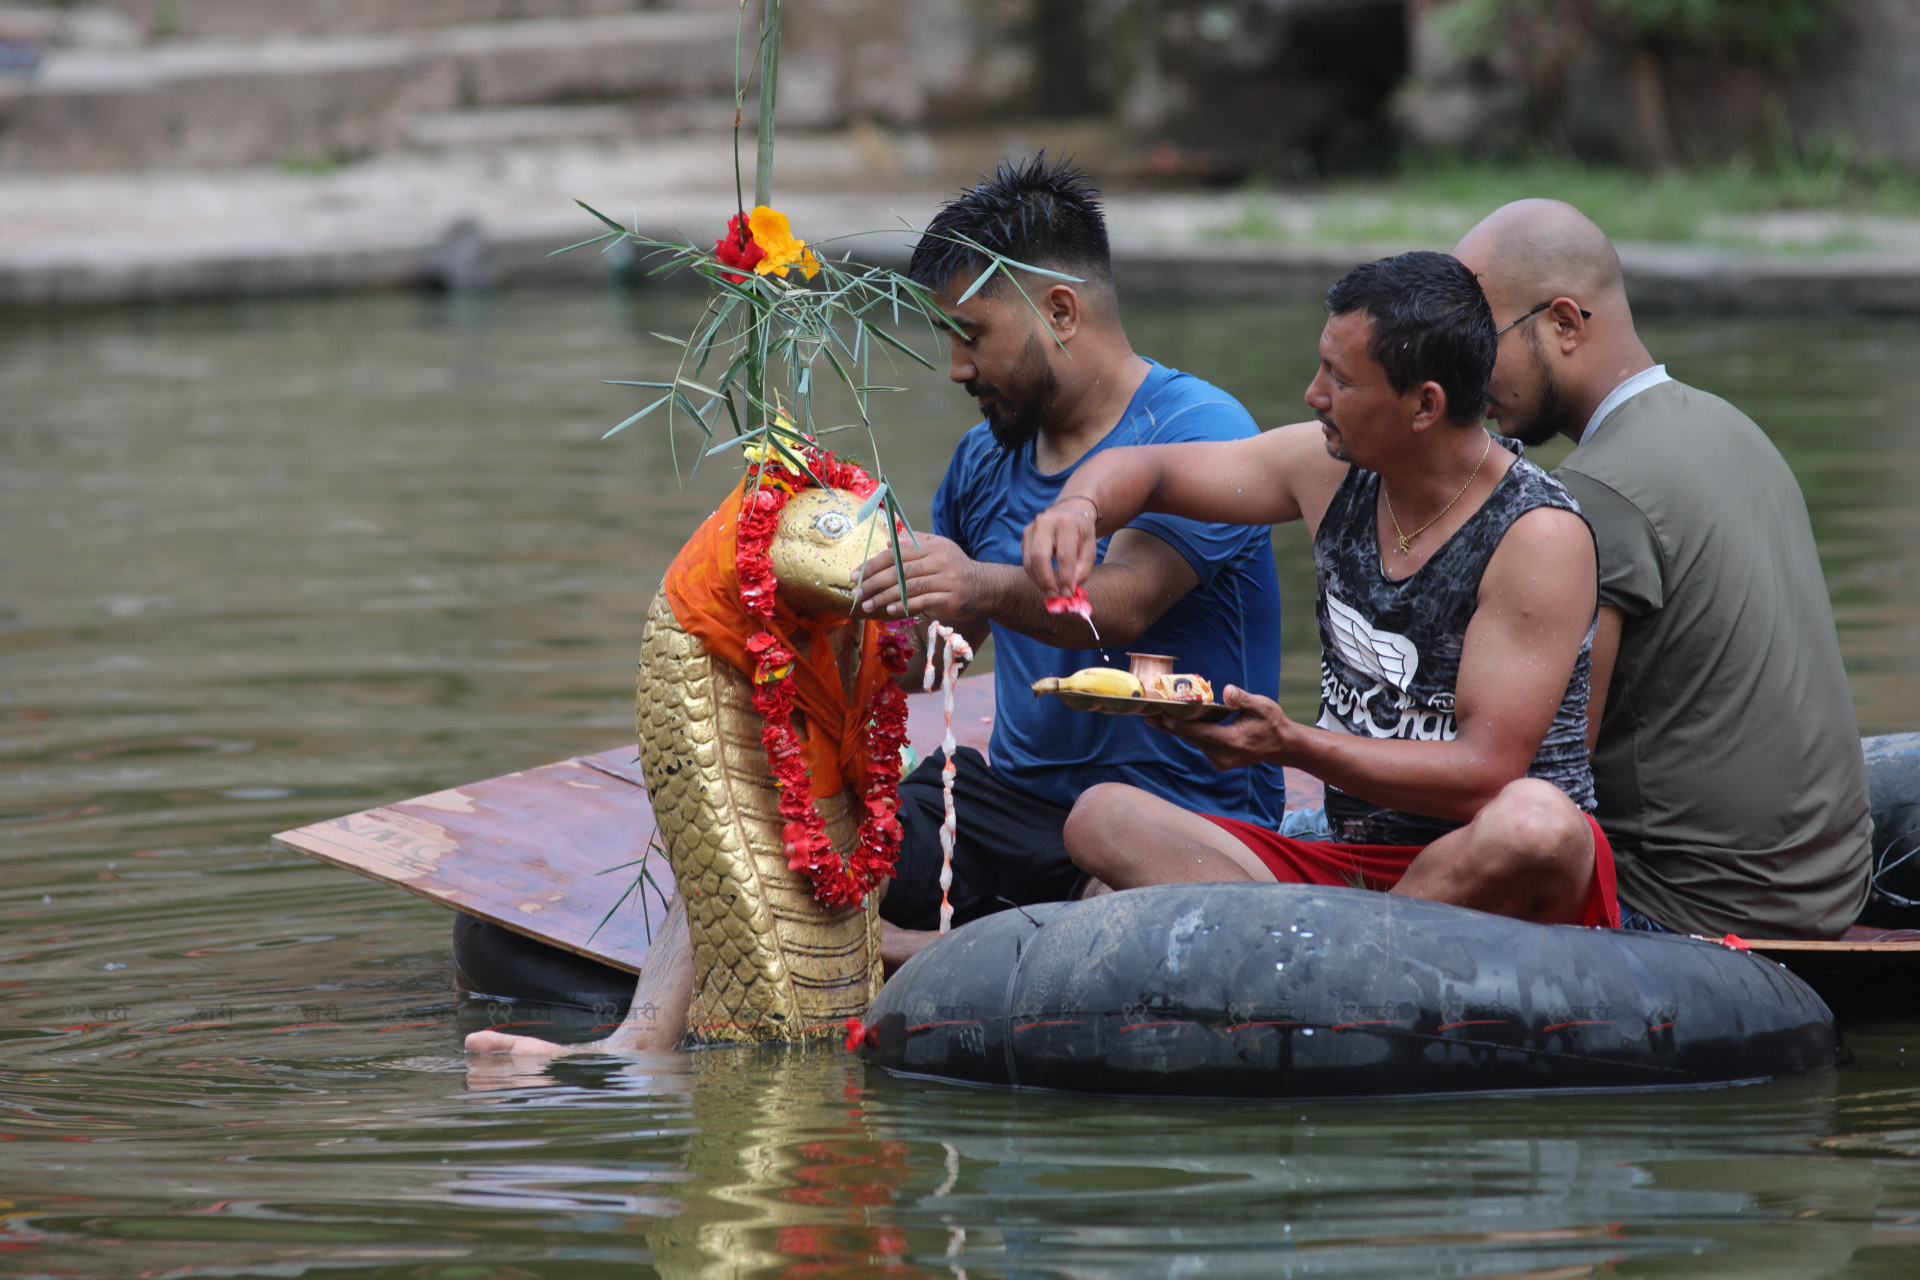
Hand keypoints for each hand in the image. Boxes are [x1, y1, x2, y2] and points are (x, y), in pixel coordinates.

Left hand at [854, 532, 989, 624]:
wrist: (986, 586)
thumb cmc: (955, 568)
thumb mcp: (938, 549)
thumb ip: (914, 544)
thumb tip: (888, 543)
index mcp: (932, 546)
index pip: (896, 554)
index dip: (873, 564)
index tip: (855, 576)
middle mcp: (939, 560)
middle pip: (900, 571)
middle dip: (874, 583)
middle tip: (857, 593)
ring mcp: (946, 580)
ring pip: (909, 587)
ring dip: (884, 597)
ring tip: (868, 605)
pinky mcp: (951, 598)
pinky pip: (923, 602)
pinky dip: (904, 606)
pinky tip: (889, 610)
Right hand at [1021, 496, 1099, 596]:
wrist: (1070, 511)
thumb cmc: (1082, 533)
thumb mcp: (1090, 548)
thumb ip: (1083, 569)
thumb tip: (1069, 588)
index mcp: (1066, 523)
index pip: (1064, 555)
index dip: (1065, 577)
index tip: (1068, 593)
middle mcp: (1046, 522)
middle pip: (1039, 557)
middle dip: (1046, 580)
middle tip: (1054, 595)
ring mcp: (1032, 527)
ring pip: (1029, 560)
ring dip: (1039, 580)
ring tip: (1050, 591)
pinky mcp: (1025, 534)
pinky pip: (1026, 559)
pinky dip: (1034, 573)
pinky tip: (1045, 580)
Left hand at [1151, 684, 1295, 770]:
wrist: (1281, 746)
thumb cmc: (1272, 723)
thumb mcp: (1263, 706)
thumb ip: (1243, 699)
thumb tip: (1228, 691)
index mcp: (1233, 742)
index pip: (1200, 732)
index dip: (1180, 724)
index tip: (1162, 716)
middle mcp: (1223, 755)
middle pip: (1191, 738)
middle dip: (1169, 726)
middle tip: (1147, 716)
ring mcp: (1220, 761)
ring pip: (1193, 741)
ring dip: (1176, 730)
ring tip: (1155, 717)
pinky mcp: (1218, 761)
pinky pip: (1199, 744)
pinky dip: (1187, 733)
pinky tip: (1173, 722)